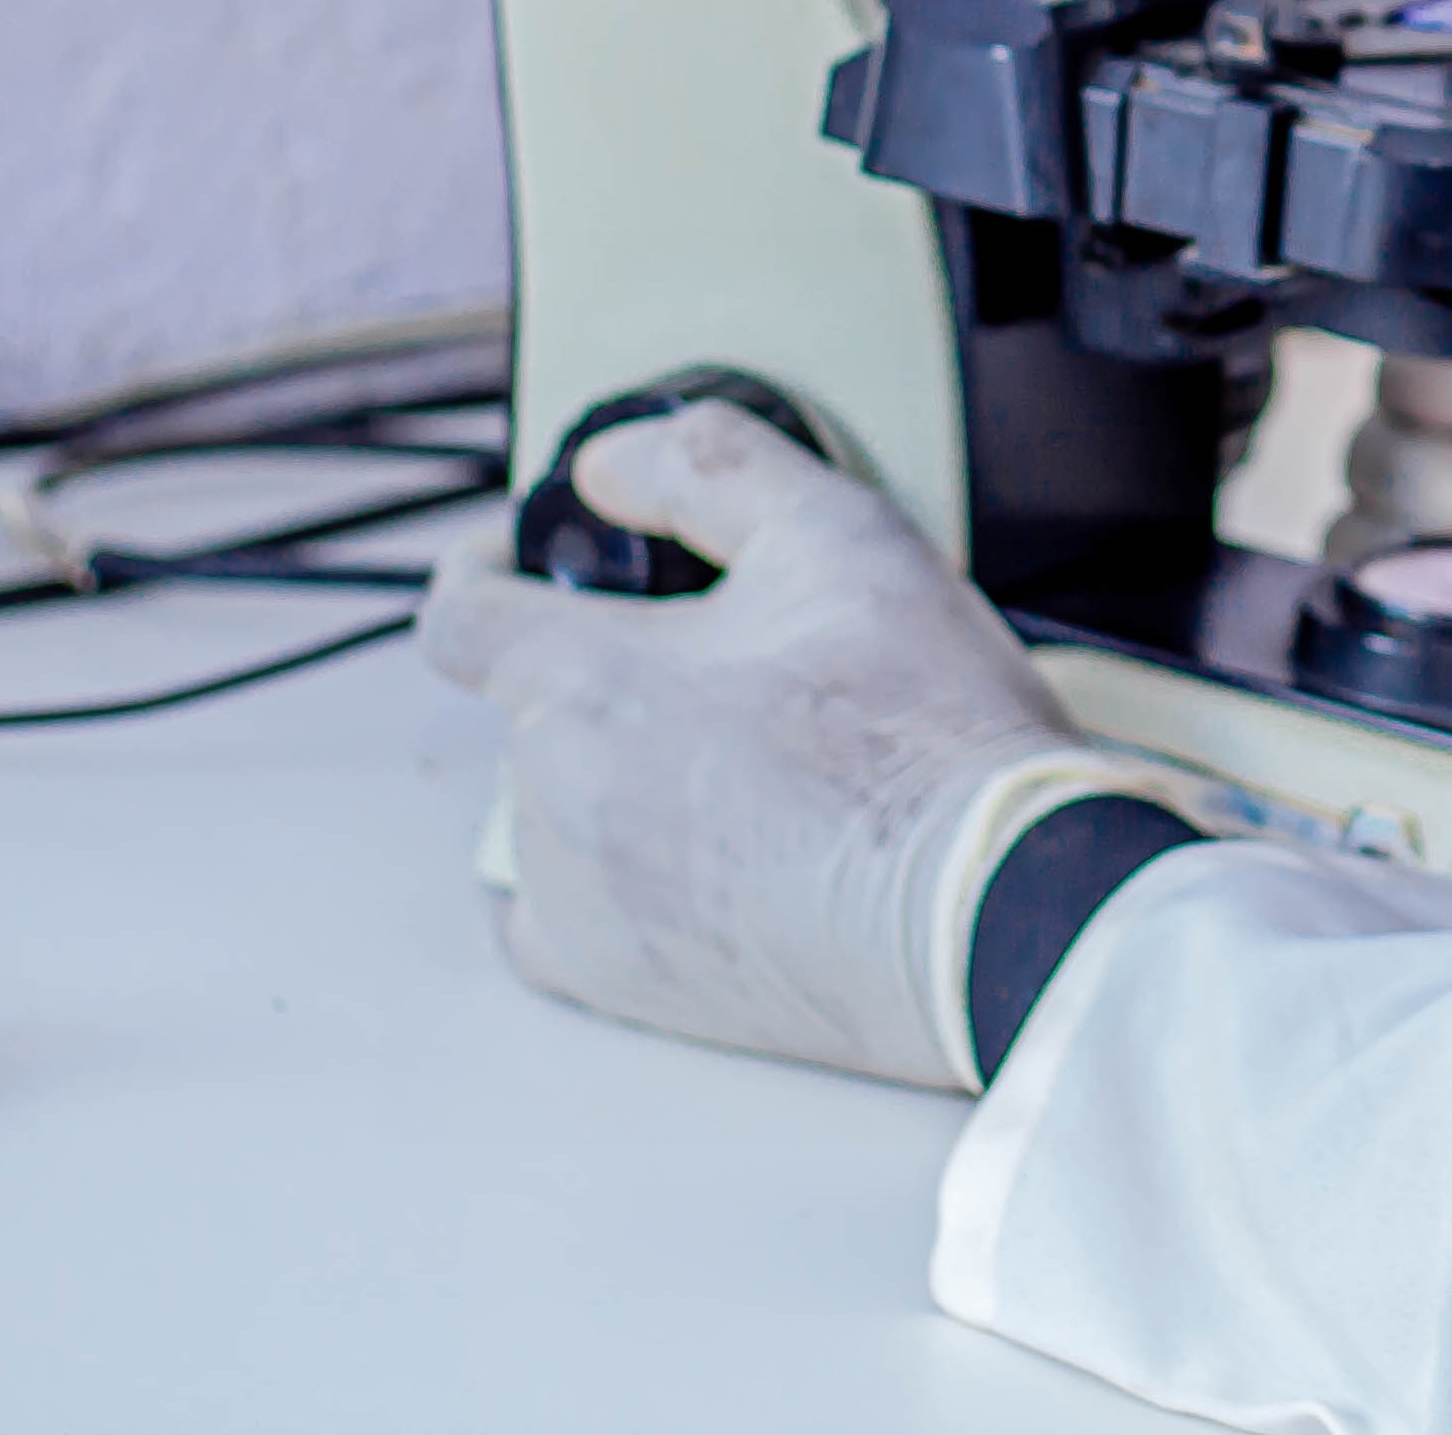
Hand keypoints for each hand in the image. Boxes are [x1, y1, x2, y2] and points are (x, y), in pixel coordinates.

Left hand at [419, 402, 1083, 1087]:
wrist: (992, 898)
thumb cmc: (922, 730)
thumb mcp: (836, 533)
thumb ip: (706, 467)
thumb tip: (609, 468)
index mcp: (580, 683)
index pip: (459, 614)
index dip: (488, 567)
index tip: (529, 562)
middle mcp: (549, 800)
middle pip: (533, 705)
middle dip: (609, 668)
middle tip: (729, 663)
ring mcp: (577, 902)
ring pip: (556, 802)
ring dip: (617, 767)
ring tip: (745, 760)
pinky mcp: (617, 983)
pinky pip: (561, 911)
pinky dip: (606, 872)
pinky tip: (699, 851)